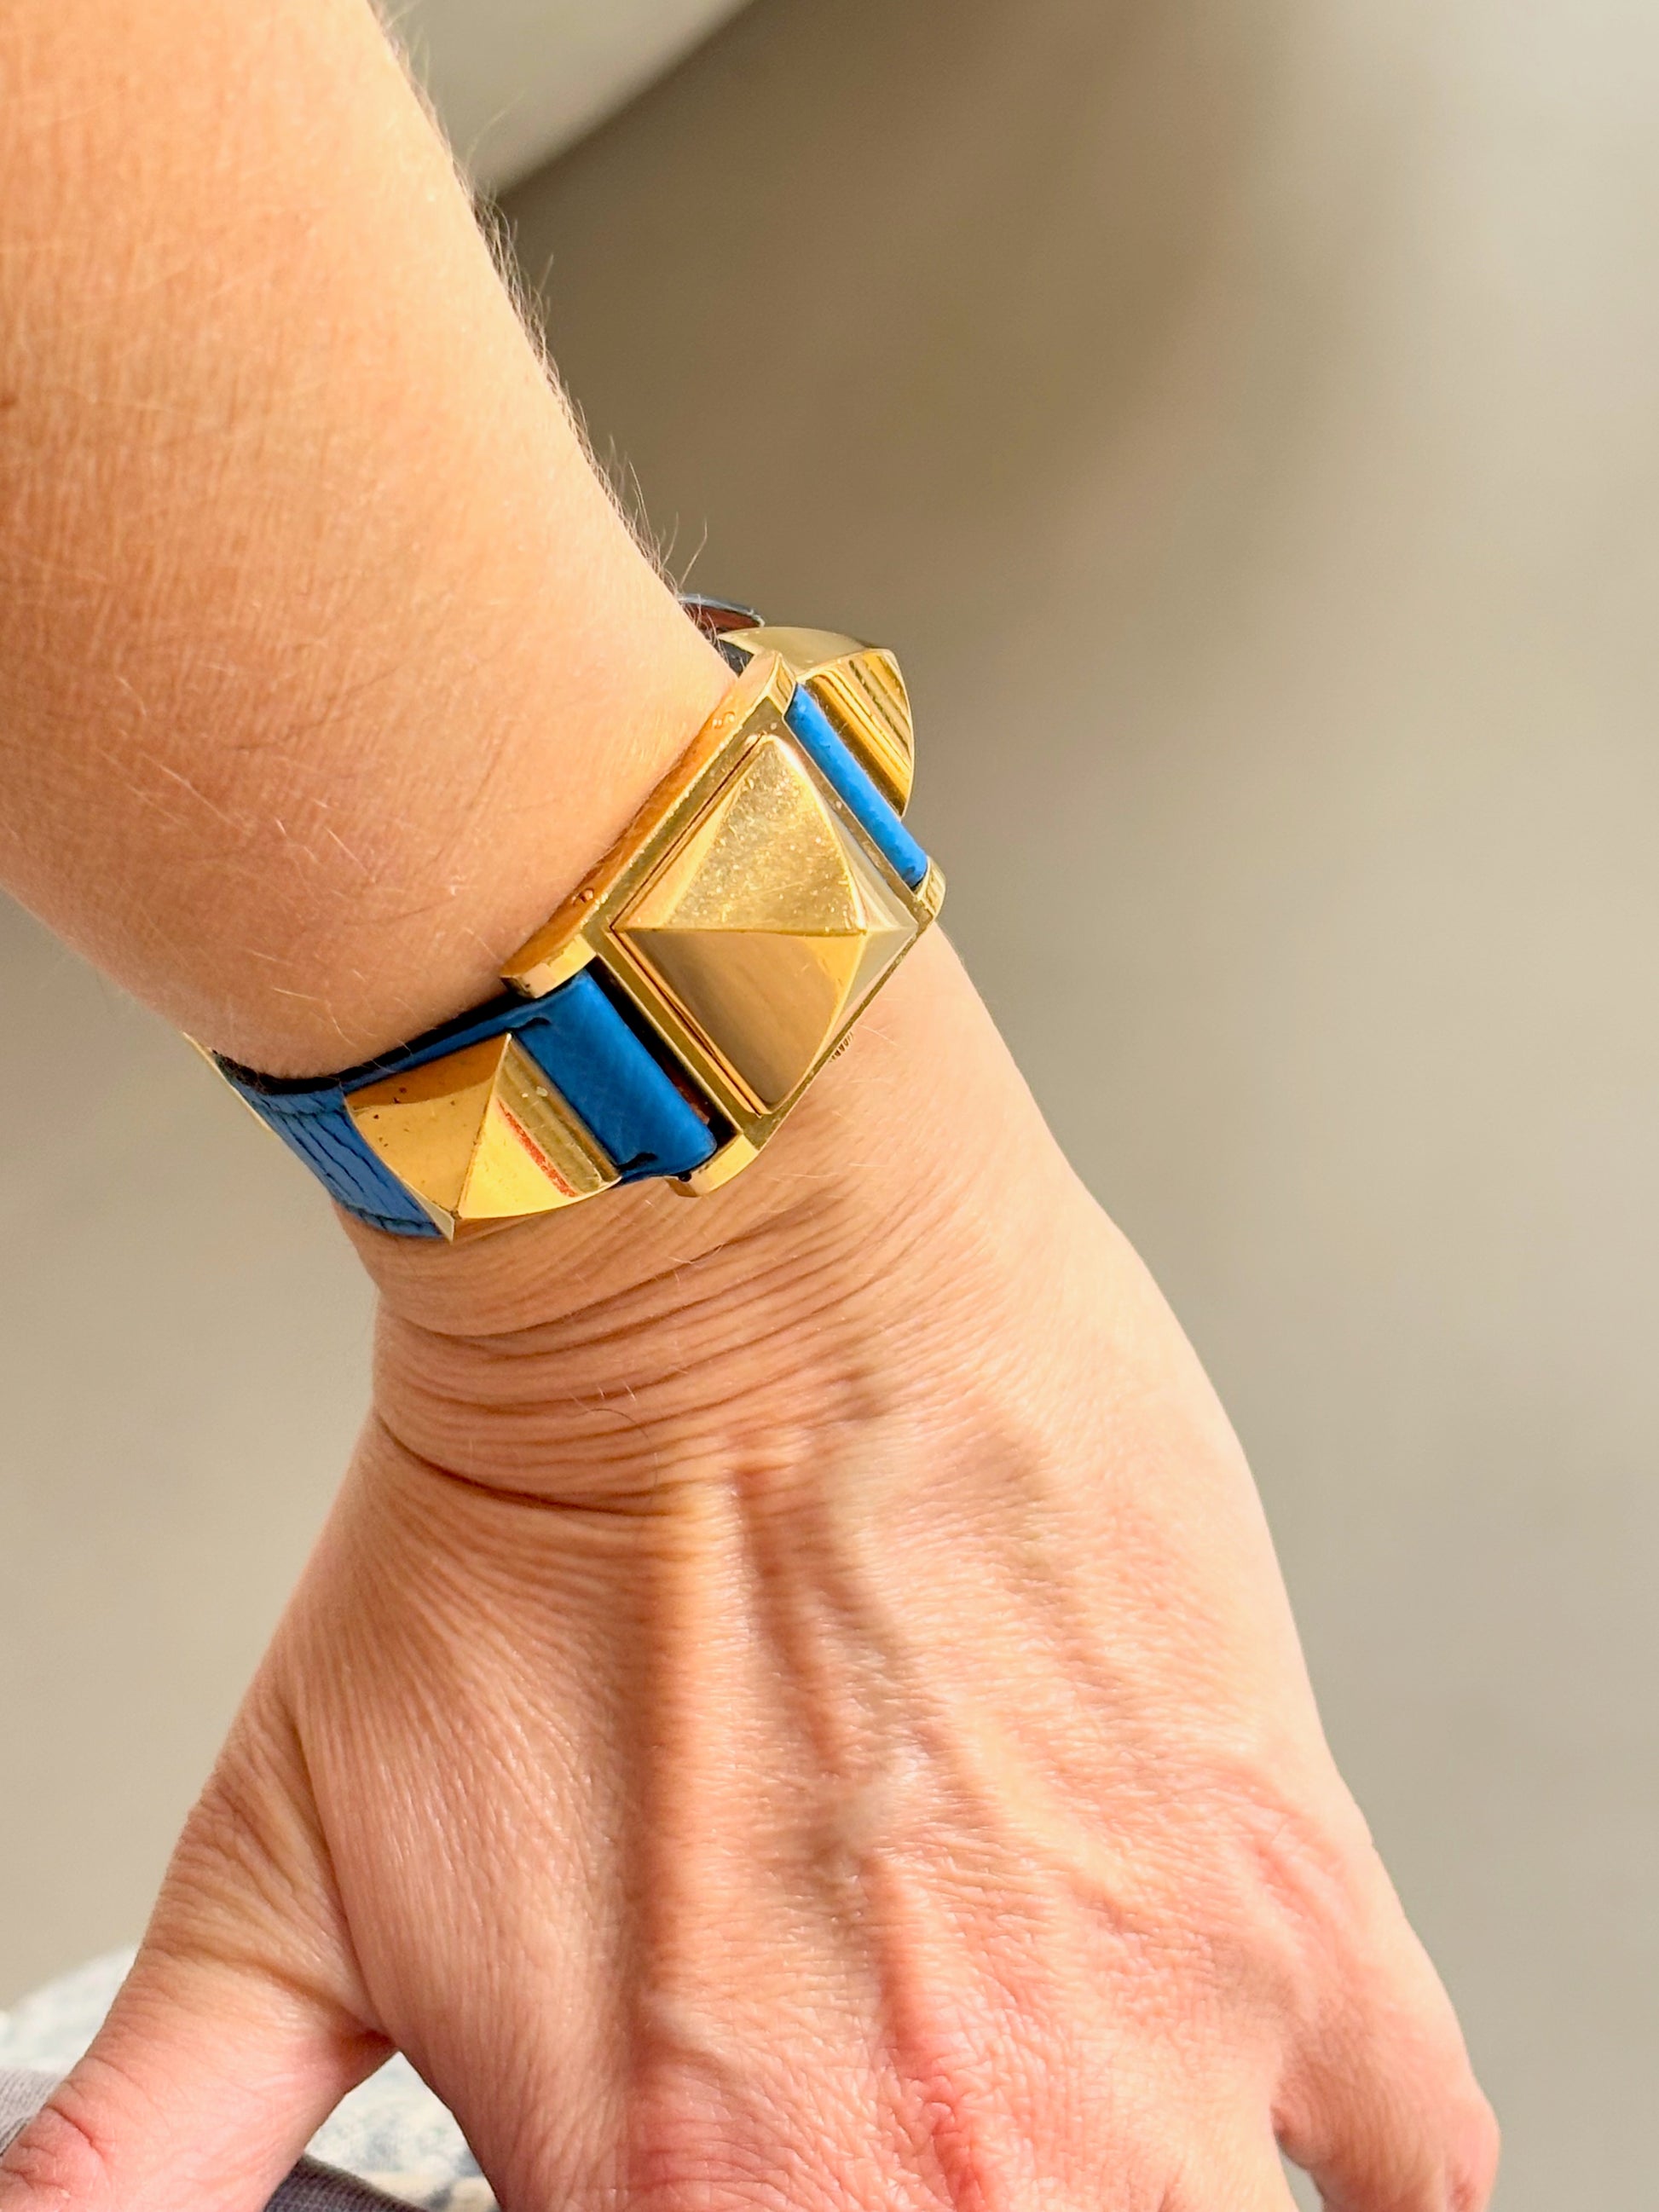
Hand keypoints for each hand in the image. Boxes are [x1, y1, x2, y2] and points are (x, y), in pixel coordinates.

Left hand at [0, 939, 1497, 2211]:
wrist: (728, 1259)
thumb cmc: (535, 1512)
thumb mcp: (280, 1870)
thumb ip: (159, 2136)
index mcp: (685, 2193)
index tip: (768, 2174)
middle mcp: (941, 2160)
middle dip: (933, 2193)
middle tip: (892, 2117)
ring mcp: (1152, 2032)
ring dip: (1123, 2192)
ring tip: (1039, 2101)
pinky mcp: (1285, 1885)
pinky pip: (1410, 2152)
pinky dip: (1363, 2173)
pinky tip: (1277, 2117)